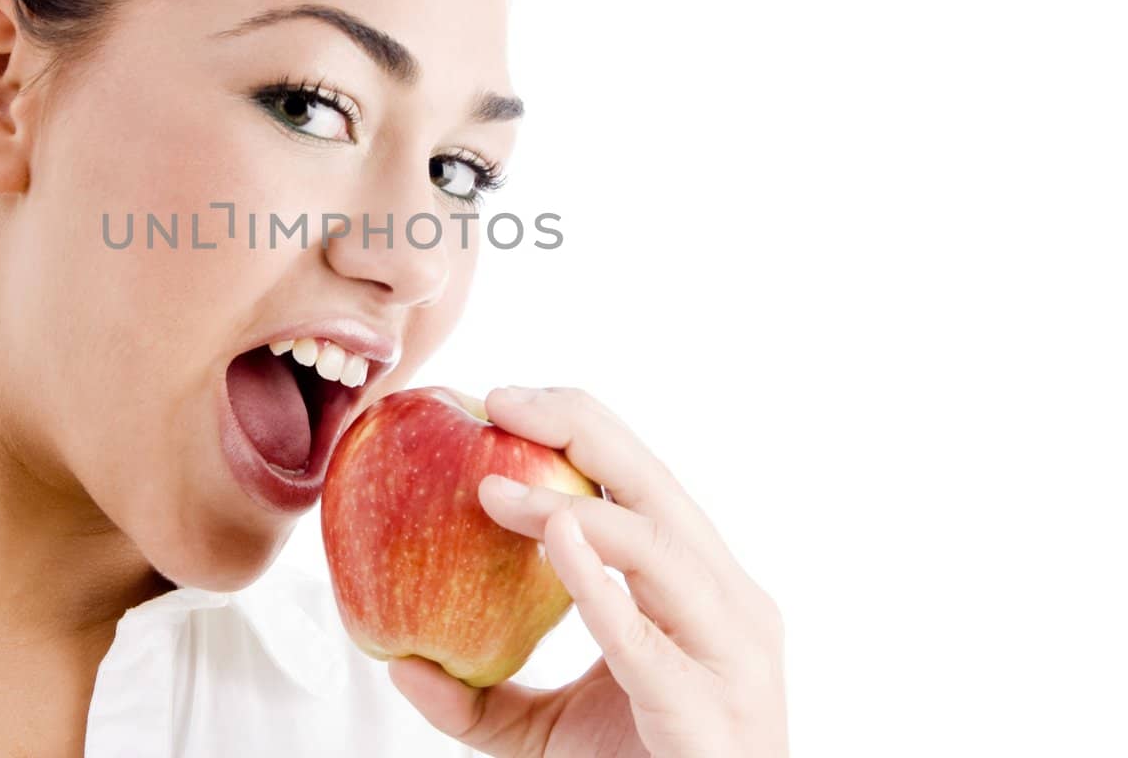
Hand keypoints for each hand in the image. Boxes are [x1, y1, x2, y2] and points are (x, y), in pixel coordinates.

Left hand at [386, 386, 787, 757]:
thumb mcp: (547, 733)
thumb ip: (481, 699)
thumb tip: (399, 665)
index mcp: (698, 589)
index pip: (644, 485)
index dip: (579, 430)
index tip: (501, 403)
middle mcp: (727, 604)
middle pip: (658, 488)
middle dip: (581, 430)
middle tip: (500, 403)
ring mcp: (728, 653)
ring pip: (657, 547)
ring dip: (570, 507)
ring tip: (493, 489)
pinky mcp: (706, 707)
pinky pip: (647, 637)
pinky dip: (601, 583)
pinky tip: (559, 541)